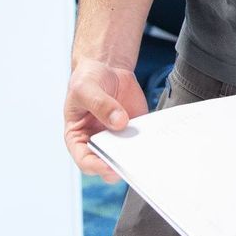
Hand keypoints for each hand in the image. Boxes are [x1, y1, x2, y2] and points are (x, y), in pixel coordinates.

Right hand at [63, 55, 149, 181]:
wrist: (107, 68)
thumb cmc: (87, 80)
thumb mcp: (86, 88)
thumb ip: (100, 104)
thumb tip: (119, 122)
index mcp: (78, 137)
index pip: (85, 161)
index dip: (96, 167)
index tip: (110, 166)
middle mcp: (98, 142)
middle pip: (108, 164)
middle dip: (119, 166)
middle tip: (131, 161)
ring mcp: (117, 137)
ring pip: (127, 156)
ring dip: (137, 156)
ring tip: (146, 151)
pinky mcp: (134, 130)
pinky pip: (142, 141)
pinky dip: (149, 142)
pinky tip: (156, 138)